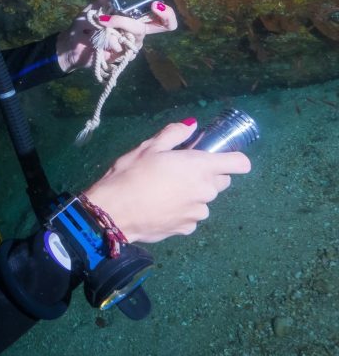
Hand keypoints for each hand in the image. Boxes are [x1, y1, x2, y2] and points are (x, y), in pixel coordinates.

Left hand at [56, 0, 175, 72]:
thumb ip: (102, 0)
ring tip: (103, 21)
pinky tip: (102, 41)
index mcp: (132, 12)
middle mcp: (138, 26)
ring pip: (140, 31)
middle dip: (166, 13)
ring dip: (122, 22)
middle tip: (155, 5)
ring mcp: (134, 41)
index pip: (155, 0)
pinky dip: (112, 40)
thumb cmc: (83, 26)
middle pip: (166, 23)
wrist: (72, 47)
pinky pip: (127, 46)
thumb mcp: (90, 9)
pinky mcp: (126, 54)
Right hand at [81, 119, 251, 242]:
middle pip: (221, 181)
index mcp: (200, 166)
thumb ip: (174, 134)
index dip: (233, 158)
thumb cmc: (131, 173)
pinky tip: (160, 207)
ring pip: (204, 200)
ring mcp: (198, 213)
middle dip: (207, 175)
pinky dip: (181, 211)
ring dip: (193, 195)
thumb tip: (191, 126)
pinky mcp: (186, 229)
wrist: (115, 212)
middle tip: (179, 171)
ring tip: (164, 192)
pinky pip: (191, 216)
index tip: (216, 155)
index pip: (240, 163)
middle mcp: (205, 191)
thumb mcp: (148, 147)